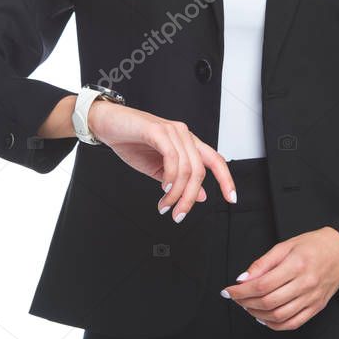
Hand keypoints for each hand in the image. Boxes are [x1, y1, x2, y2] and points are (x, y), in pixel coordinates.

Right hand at [87, 100, 236, 221]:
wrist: (107, 124)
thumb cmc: (130, 142)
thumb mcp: (158, 168)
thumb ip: (179, 181)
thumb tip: (201, 196)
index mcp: (187, 143)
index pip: (215, 160)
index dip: (226, 180)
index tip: (231, 198)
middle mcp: (184, 134)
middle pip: (199, 171)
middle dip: (190, 198)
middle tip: (178, 214)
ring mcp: (172, 131)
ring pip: (187, 168)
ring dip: (176, 193)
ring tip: (165, 205)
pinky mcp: (157, 130)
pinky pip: (172, 157)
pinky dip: (170, 176)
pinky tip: (163, 187)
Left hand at [222, 227, 338, 329]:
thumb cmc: (313, 245)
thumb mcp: (284, 246)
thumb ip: (262, 263)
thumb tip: (243, 279)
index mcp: (296, 265)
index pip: (262, 285)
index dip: (241, 291)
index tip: (229, 291)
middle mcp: (305, 284)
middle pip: (269, 302)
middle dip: (246, 303)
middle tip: (236, 298)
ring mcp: (312, 298)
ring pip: (279, 316)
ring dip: (258, 315)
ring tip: (248, 307)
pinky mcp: (317, 307)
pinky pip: (293, 323)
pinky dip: (275, 325)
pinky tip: (265, 318)